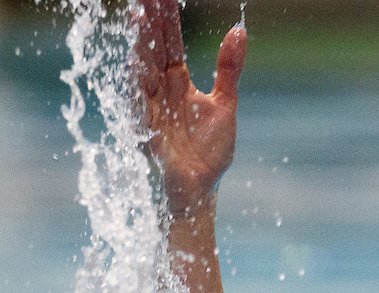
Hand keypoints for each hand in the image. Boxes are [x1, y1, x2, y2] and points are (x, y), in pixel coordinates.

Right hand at [134, 0, 245, 216]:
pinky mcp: (146, 130)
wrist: (199, 190)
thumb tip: (239, 30)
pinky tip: (139, 63)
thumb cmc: (209, 152)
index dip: (167, 16)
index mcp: (176, 80)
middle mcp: (159, 90)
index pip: (170, 40)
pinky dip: (139, 83)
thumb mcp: (224, 105)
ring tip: (141, 14)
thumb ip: (228, 69)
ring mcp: (150, 108)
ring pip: (142, 69)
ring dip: (141, 43)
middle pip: (153, 47)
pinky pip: (139, 103)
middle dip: (150, 19)